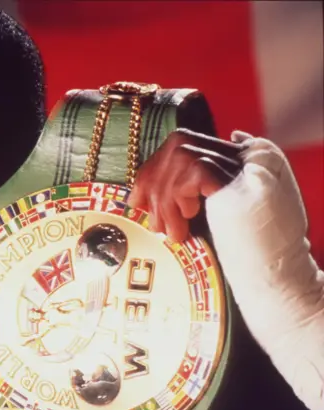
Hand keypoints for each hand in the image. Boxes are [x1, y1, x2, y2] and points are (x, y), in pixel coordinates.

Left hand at [126, 128, 244, 241]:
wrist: (273, 264)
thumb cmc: (235, 246)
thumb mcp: (200, 217)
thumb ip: (176, 199)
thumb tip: (137, 198)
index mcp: (228, 156)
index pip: (179, 146)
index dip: (151, 171)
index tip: (136, 202)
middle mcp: (238, 150)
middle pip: (177, 145)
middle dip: (153, 183)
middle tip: (155, 224)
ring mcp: (243, 160)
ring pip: (182, 157)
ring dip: (167, 199)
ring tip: (173, 231)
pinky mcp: (242, 173)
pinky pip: (197, 170)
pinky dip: (182, 195)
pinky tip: (188, 217)